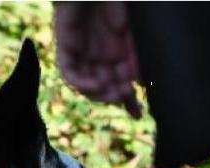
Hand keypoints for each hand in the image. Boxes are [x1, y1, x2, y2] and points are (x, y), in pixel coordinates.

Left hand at [54, 2, 141, 117]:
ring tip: (113, 93)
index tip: (138, 114)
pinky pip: (70, 74)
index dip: (129, 101)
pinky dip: (82, 83)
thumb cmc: (115, 2)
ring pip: (86, 86)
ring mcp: (81, 54)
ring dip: (100, 94)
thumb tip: (143, 81)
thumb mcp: (132, 29)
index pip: (121, 84)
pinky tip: (96, 85)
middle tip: (126, 97)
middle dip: (116, 96)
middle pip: (105, 88)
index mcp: (117, 53)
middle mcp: (98, 58)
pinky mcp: (65, 49)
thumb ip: (137, 54)